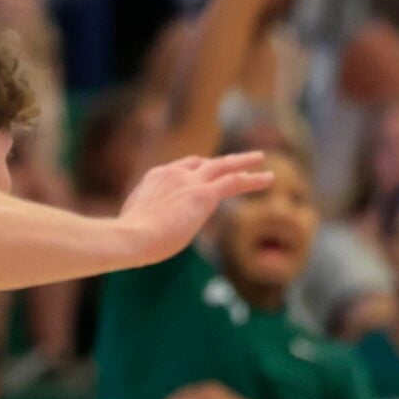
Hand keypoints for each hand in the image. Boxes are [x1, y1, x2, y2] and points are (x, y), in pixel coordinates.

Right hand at [114, 150, 273, 267]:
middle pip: (202, 162)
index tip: (205, 175)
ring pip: (223, 166)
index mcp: (156, 178)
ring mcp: (189, 181)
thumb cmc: (129, 238)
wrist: (131, 237)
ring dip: (243, 162)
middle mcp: (174, 173)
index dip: (194, 172)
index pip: (180, 169)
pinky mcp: (203, 194)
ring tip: (261, 160)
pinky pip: (234, 181)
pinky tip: (269, 179)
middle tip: (236, 160)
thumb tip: (143, 230)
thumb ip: (146, 219)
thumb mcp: (135, 223)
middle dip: (220, 161)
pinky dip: (253, 179)